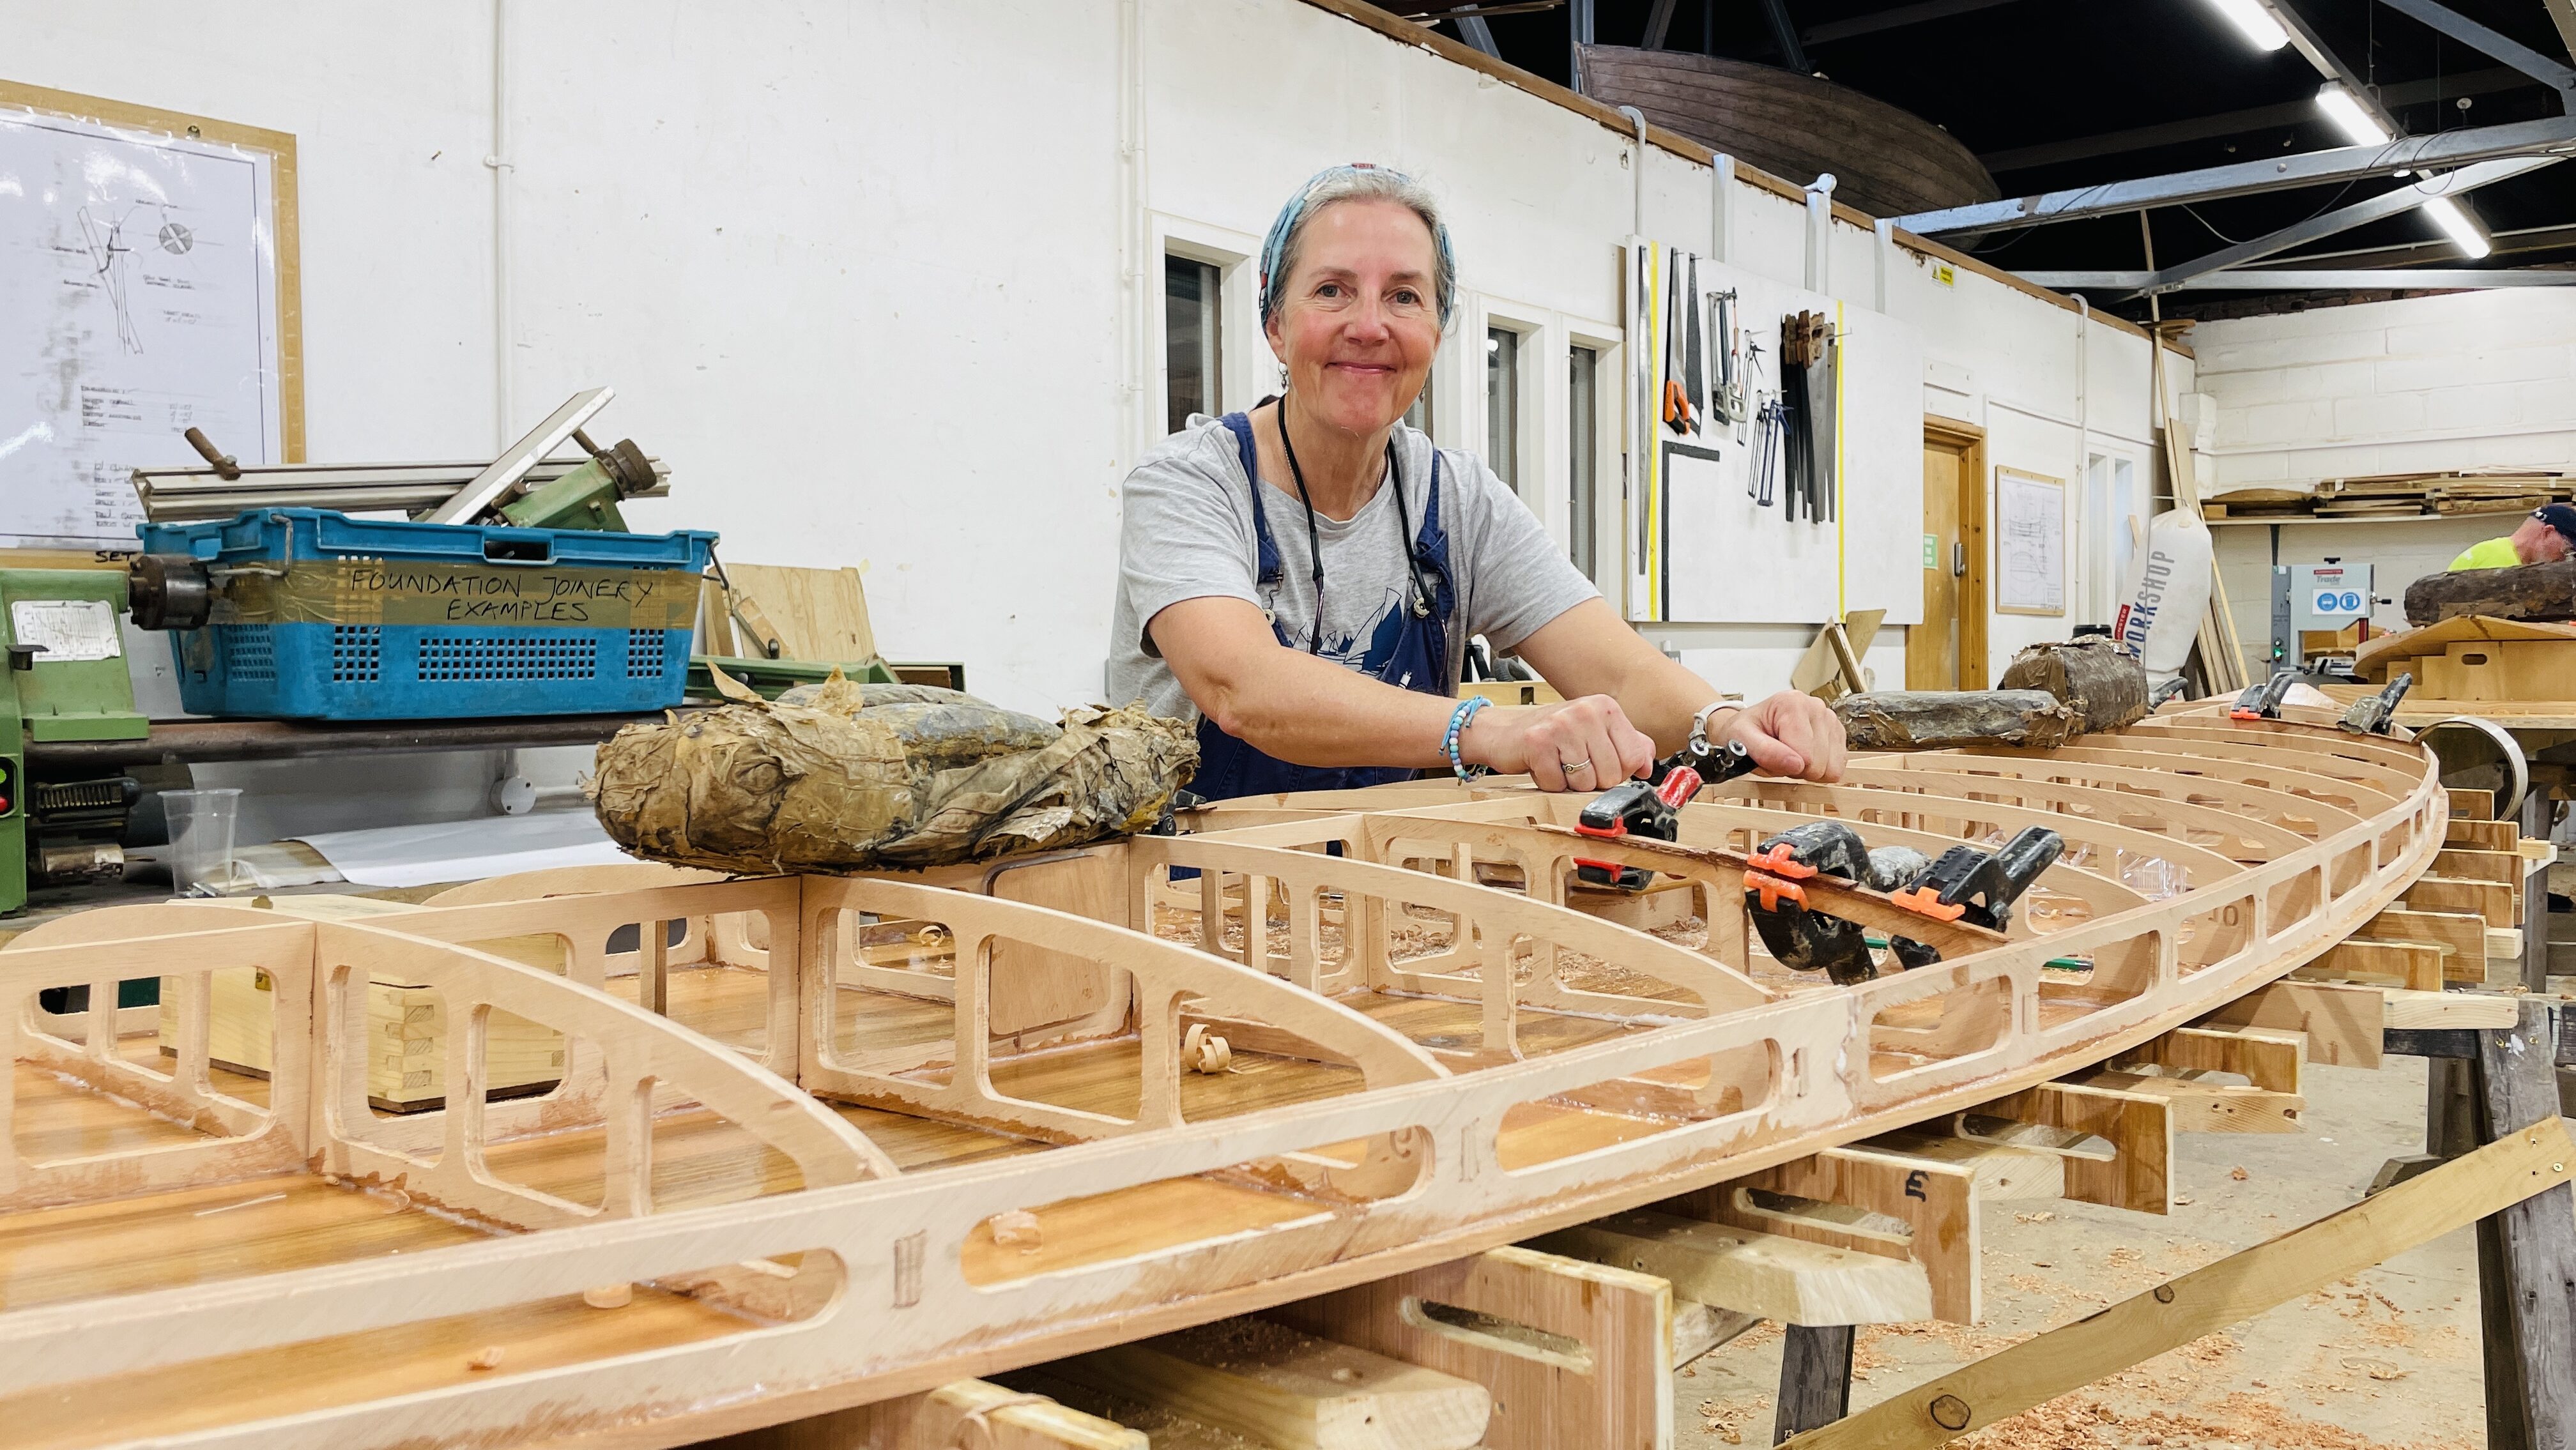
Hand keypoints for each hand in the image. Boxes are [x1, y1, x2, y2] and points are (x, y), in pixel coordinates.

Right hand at [1460, 695, 1657, 791]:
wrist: (1504, 732)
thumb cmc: (1553, 735)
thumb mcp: (1595, 733)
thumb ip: (1627, 745)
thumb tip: (1647, 765)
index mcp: (1605, 707)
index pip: (1633, 758)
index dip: (1618, 773)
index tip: (1600, 765)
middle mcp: (1585, 711)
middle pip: (1610, 774)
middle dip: (1592, 781)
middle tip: (1574, 765)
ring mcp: (1561, 724)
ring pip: (1584, 782)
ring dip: (1569, 784)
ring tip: (1558, 765)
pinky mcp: (1538, 742)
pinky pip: (1556, 784)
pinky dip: (1549, 783)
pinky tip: (1543, 766)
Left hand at [1719, 691, 1846, 781]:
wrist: (1752, 725)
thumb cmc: (1747, 730)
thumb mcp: (1741, 739)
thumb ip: (1764, 751)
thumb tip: (1795, 764)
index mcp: (1792, 703)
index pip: (1804, 756)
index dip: (1786, 766)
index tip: (1772, 754)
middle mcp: (1816, 707)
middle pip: (1819, 764)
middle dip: (1797, 769)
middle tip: (1780, 756)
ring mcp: (1830, 720)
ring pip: (1831, 769)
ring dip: (1808, 770)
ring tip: (1791, 755)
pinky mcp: (1838, 733)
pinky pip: (1837, 768)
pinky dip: (1820, 769)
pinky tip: (1805, 756)